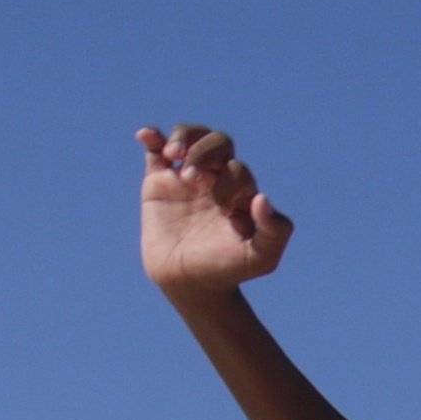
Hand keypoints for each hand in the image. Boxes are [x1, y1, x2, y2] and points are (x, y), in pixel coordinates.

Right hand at [136, 125, 291, 292]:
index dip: (230, 182)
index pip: (238, 169)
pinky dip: (152, 137)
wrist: (190, 283)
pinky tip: (146, 136)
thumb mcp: (261, 257)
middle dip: (205, 153)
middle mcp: (217, 180)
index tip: (222, 209)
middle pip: (217, 144)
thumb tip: (262, 198)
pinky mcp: (159, 182)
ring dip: (184, 138)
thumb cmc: (229, 270)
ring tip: (173, 155)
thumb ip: (274, 230)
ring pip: (190, 139)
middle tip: (193, 179)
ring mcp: (187, 179)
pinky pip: (155, 151)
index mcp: (242, 193)